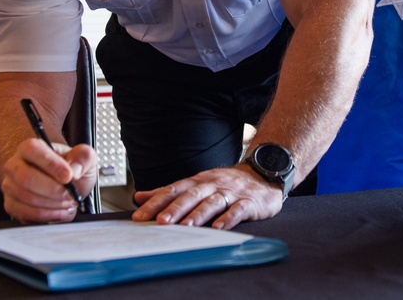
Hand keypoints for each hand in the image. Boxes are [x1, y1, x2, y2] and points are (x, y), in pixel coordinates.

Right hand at [0, 138, 97, 222]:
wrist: (66, 188)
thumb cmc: (71, 170)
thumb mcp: (85, 159)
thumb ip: (84, 157)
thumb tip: (74, 170)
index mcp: (31, 148)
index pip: (32, 150)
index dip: (50, 164)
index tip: (68, 176)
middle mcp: (15, 165)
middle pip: (25, 178)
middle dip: (52, 189)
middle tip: (70, 194)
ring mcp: (10, 186)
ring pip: (27, 198)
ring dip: (52, 204)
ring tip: (68, 202)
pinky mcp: (11, 205)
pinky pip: (26, 214)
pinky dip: (47, 215)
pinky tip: (59, 211)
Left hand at [132, 164, 282, 229]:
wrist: (263, 174)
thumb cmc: (226, 183)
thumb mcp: (196, 184)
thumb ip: (168, 192)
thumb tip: (140, 196)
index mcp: (197, 182)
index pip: (173, 190)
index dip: (156, 203)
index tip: (140, 216)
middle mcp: (212, 185)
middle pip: (191, 195)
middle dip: (175, 209)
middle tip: (161, 222)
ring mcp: (231, 192)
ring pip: (213, 202)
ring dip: (199, 214)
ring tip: (186, 226)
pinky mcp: (249, 202)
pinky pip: (238, 210)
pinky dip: (229, 218)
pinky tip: (220, 227)